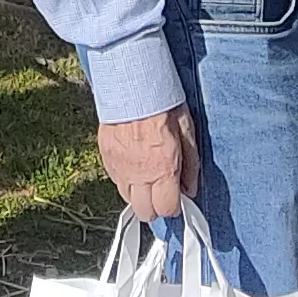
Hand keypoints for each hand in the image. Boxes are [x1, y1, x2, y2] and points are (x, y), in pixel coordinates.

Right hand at [98, 107, 198, 224]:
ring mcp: (120, 167)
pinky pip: (116, 180)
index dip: (175, 207)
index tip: (178, 198)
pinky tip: (134, 165)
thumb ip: (191, 164)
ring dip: (139, 194)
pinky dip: (125, 180)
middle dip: (156, 207)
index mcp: (163, 169)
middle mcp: (139, 175)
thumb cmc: (163, 104)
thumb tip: (191, 189)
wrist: (131, 83)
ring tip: (148, 177)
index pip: (167, 209)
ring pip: (128, 199)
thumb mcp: (187, 131)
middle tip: (163, 192)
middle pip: (145, 213)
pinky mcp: (106, 157)